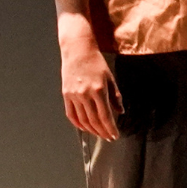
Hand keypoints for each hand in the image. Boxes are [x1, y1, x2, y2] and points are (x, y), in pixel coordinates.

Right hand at [60, 19, 122, 139]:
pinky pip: (71, 114)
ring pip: (83, 120)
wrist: (78, 50)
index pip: (105, 116)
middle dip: (102, 132)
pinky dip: (78, 123)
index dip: (110, 128)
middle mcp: (85, 95)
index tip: (115, 136)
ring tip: (98, 133)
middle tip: (108, 137)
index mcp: (99, 90)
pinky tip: (84, 128)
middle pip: (94, 121)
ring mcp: (74, 95)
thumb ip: (115, 97)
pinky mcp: (66, 94)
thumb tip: (120, 112)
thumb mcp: (110, 78)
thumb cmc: (96, 62)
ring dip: (91, 130)